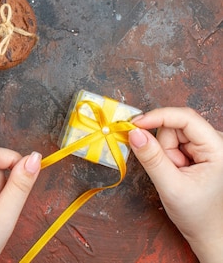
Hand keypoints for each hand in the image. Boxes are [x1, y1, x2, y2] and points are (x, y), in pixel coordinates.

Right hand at [128, 107, 222, 262]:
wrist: (208, 231)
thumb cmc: (197, 214)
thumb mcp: (170, 186)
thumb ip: (151, 158)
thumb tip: (134, 132)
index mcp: (219, 149)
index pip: (186, 119)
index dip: (159, 117)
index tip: (134, 124)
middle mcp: (216, 143)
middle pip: (176, 125)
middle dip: (163, 145)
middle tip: (166, 169)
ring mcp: (207, 145)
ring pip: (172, 133)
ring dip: (165, 152)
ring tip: (174, 174)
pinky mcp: (198, 150)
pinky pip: (173, 142)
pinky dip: (167, 155)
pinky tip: (176, 171)